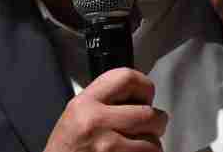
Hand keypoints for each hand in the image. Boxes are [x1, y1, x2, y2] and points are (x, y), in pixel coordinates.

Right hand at [45, 68, 166, 151]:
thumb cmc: (66, 149)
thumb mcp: (78, 114)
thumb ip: (105, 100)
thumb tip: (139, 95)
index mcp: (85, 103)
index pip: (127, 78)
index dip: (144, 87)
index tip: (147, 97)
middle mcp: (95, 122)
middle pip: (148, 114)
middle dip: (156, 123)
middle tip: (150, 127)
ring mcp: (106, 146)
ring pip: (152, 142)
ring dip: (151, 146)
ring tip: (137, 145)